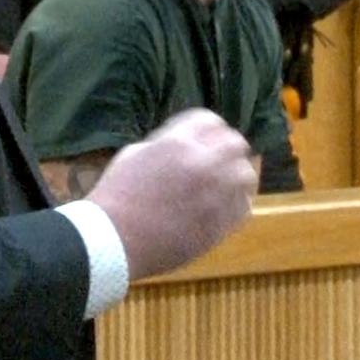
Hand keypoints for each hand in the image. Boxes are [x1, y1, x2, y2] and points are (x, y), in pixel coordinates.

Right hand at [85, 108, 256, 279]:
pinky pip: (244, 206)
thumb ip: (166, 144)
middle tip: (220, 158)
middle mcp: (203, 164)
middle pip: (234, 143)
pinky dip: (237, 202)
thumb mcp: (135, 154)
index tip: (206, 136)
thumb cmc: (116, 195)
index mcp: (177, 143)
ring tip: (226, 183)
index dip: (208, 127)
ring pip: (245, 174)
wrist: (114, 238)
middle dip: (227, 148)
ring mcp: (215, 195)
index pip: (209, 120)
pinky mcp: (219, 223)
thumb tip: (185, 145)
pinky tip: (224, 205)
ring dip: (236, 174)